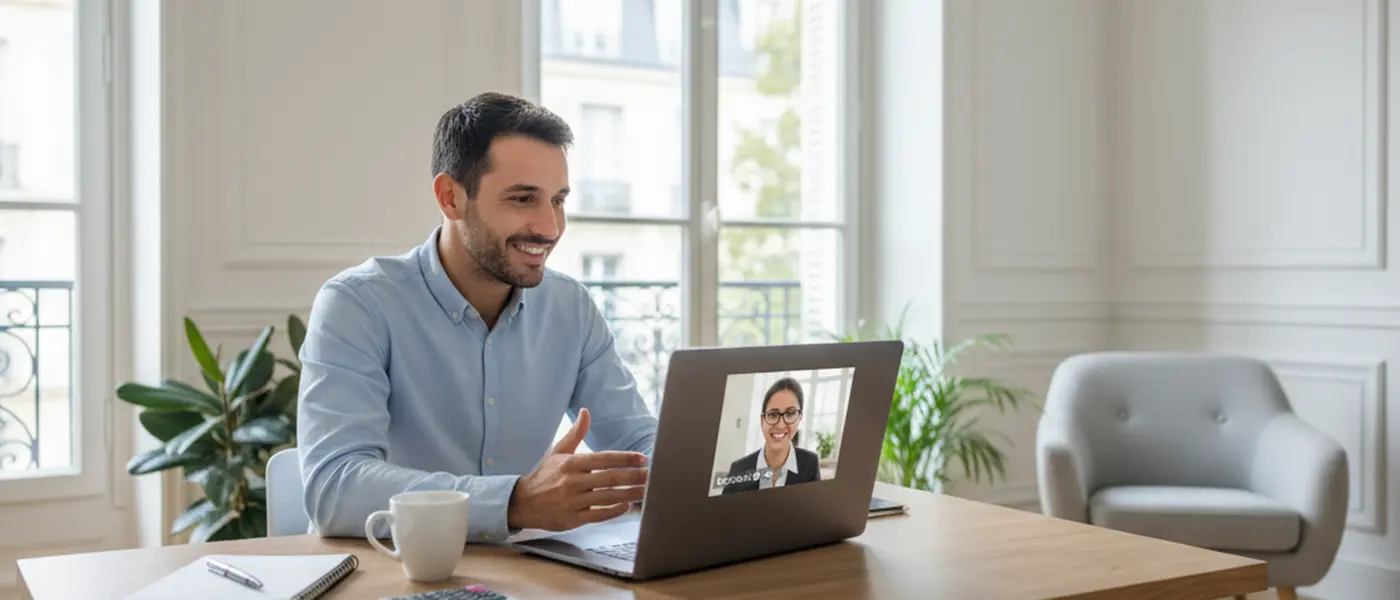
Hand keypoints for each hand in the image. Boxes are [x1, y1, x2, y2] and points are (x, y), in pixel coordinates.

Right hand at [507, 408, 648, 530]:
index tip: (642, 458)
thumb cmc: (544, 476)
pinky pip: (598, 515)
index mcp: (571, 464)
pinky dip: (614, 511)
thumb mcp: (558, 452)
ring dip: (629, 494)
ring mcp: (573, 501)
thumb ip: (575, 433)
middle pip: (609, 478)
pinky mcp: (573, 519)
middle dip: (633, 476)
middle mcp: (573, 482)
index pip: (603, 459)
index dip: (625, 458)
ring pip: (607, 497)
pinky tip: (626, 506)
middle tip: (651, 474)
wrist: (523, 503)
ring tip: (645, 491)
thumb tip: (586, 412)